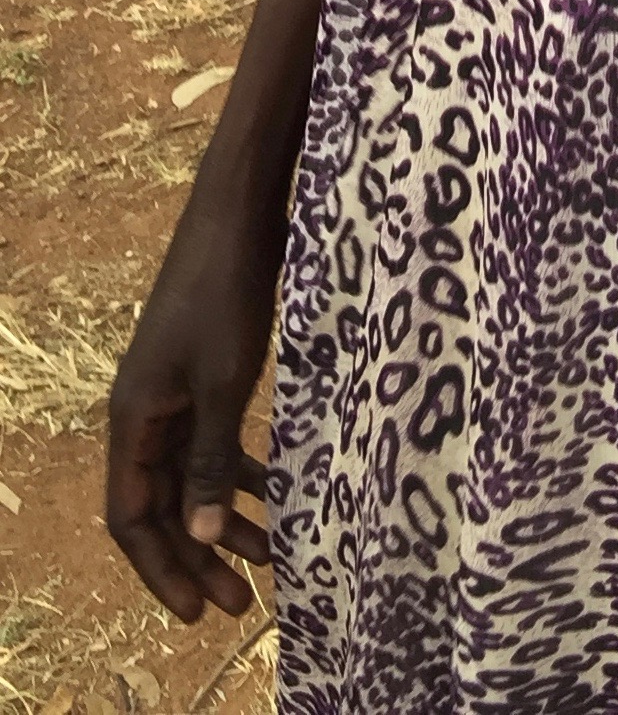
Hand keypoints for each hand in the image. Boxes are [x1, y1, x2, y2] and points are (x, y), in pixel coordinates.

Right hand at [104, 205, 281, 621]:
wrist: (238, 213)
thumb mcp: (224, 381)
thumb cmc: (228, 291)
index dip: (161, 569)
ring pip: (191, 475)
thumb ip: (211, 459)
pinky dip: (240, 470)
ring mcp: (172, 392)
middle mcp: (143, 413)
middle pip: (162, 505)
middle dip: (199, 556)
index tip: (197, 613)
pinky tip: (278, 491)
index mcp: (133, 420)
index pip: (131, 518)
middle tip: (243, 602)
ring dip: (227, 517)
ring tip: (273, 557)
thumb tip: (204, 537)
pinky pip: (212, 440)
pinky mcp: (203, 372)